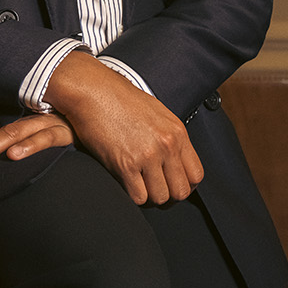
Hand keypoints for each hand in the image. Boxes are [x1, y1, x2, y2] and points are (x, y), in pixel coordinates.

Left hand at [0, 108, 73, 177]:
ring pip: (9, 133)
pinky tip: (14, 156)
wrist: (85, 117)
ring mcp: (40, 120)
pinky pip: (45, 137)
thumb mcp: (11, 120)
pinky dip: (29, 145)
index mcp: (4, 110)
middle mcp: (19, 112)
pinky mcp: (62, 130)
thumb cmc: (43, 122)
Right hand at [46, 51, 203, 204]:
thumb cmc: (118, 98)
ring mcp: (146, 155)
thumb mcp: (156, 112)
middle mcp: (166, 145)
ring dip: (148, 195)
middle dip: (167, 194)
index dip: (183, 184)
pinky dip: (132, 195)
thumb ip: (169, 136)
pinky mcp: (125, 164)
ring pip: (160, 197)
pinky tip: (124, 182)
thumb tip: (173, 161)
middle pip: (180, 191)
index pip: (196, 175)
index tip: (171, 184)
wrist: (91, 90)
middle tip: (152, 187)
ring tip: (137, 184)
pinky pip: (138, 197)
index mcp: (177, 132)